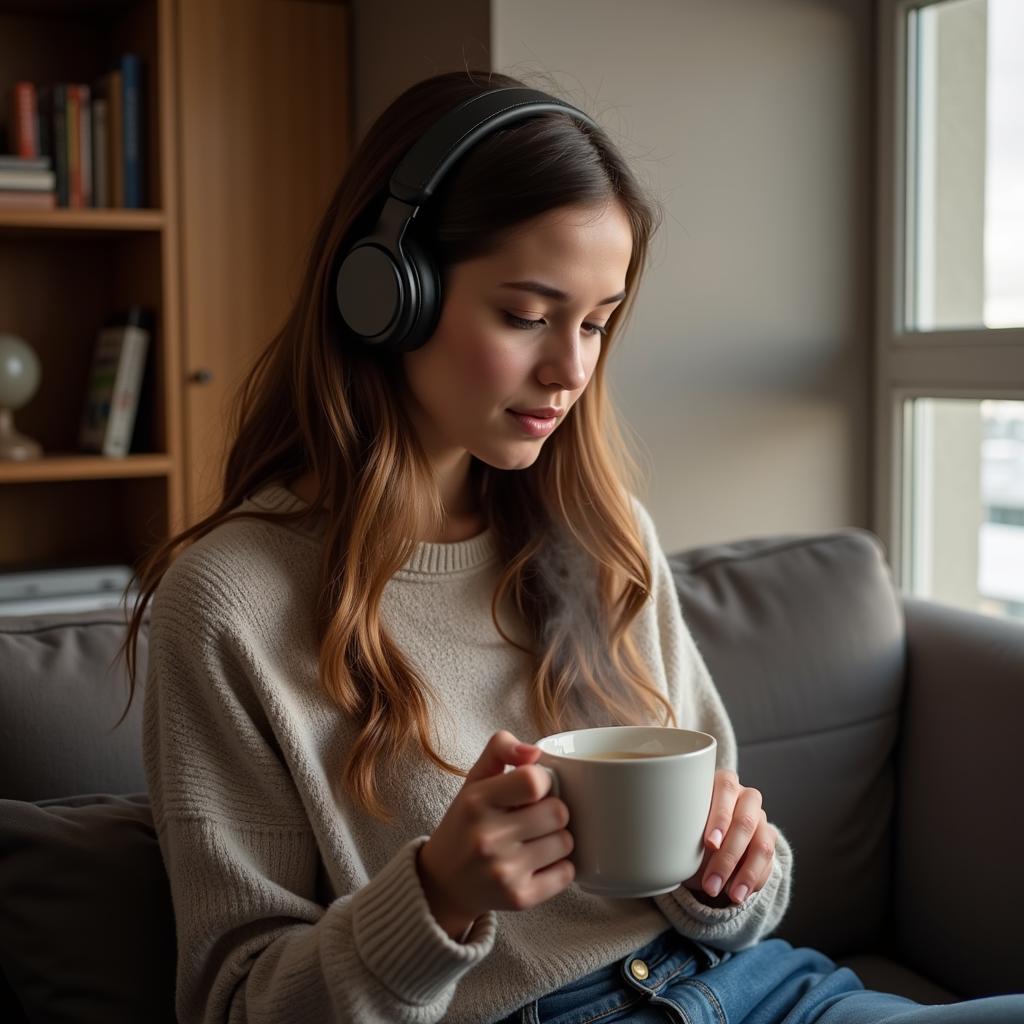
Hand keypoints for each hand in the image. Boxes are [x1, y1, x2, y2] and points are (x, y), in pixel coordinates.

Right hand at [416, 731, 574, 940]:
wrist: (443, 883)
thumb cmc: (467, 823)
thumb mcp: (474, 780)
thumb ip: (500, 749)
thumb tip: (535, 751)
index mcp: (476, 802)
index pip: (534, 780)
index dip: (544, 781)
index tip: (535, 789)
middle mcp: (487, 838)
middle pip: (558, 812)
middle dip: (553, 811)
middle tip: (536, 817)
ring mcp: (503, 872)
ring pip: (566, 842)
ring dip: (558, 839)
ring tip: (535, 840)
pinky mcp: (519, 898)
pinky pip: (566, 873)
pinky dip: (560, 867)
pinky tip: (539, 863)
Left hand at [681, 769, 775, 905]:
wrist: (703, 847)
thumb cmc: (688, 829)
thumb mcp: (682, 824)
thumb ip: (683, 824)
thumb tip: (672, 839)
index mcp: (723, 783)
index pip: (726, 790)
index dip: (720, 817)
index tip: (710, 843)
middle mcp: (746, 797)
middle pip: (745, 823)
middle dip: (728, 857)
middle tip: (711, 883)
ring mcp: (761, 820)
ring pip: (762, 846)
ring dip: (744, 875)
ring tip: (730, 896)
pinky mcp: (769, 842)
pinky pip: (769, 864)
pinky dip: (754, 882)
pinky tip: (738, 895)